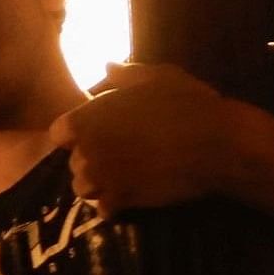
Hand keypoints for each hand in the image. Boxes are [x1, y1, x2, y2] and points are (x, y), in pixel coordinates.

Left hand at [48, 63, 253, 221]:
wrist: (213, 143)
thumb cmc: (185, 103)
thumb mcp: (156, 78)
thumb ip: (125, 76)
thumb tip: (107, 66)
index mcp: (87, 117)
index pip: (60, 132)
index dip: (76, 133)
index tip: (95, 131)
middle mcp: (87, 149)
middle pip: (72, 161)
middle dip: (89, 159)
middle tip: (113, 155)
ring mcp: (102, 178)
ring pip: (83, 188)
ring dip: (97, 184)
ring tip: (118, 178)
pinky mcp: (122, 200)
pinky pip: (104, 208)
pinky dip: (114, 204)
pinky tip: (130, 196)